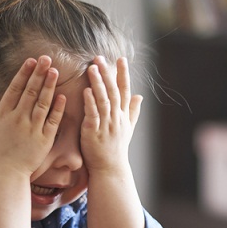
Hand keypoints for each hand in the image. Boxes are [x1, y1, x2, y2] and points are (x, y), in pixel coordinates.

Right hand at [0, 55, 65, 177]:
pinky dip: (58, 108)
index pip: (15, 89)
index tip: (31, 61)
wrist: (4, 175)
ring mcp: (32, 128)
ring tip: (55, 71)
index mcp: (3, 115)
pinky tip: (62, 96)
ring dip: (49, 86)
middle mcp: (17, 118)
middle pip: (30, 91)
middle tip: (47, 58)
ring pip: (42, 103)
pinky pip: (52, 120)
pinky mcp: (44, 139)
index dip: (23, 74)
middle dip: (38, 73)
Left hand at [80, 56, 141, 175]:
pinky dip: (90, 102)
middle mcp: (116, 118)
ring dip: (98, 83)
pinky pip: (93, 115)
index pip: (125, 91)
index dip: (123, 74)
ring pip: (103, 100)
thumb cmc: (116, 149)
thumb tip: (141, 96)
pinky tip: (86, 91)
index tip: (121, 59)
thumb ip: (133, 111)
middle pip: (113, 91)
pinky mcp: (93, 132)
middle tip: (100, 58)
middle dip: (108, 74)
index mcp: (123, 115)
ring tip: (92, 68)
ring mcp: (106, 125)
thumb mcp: (128, 129)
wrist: (110, 169)